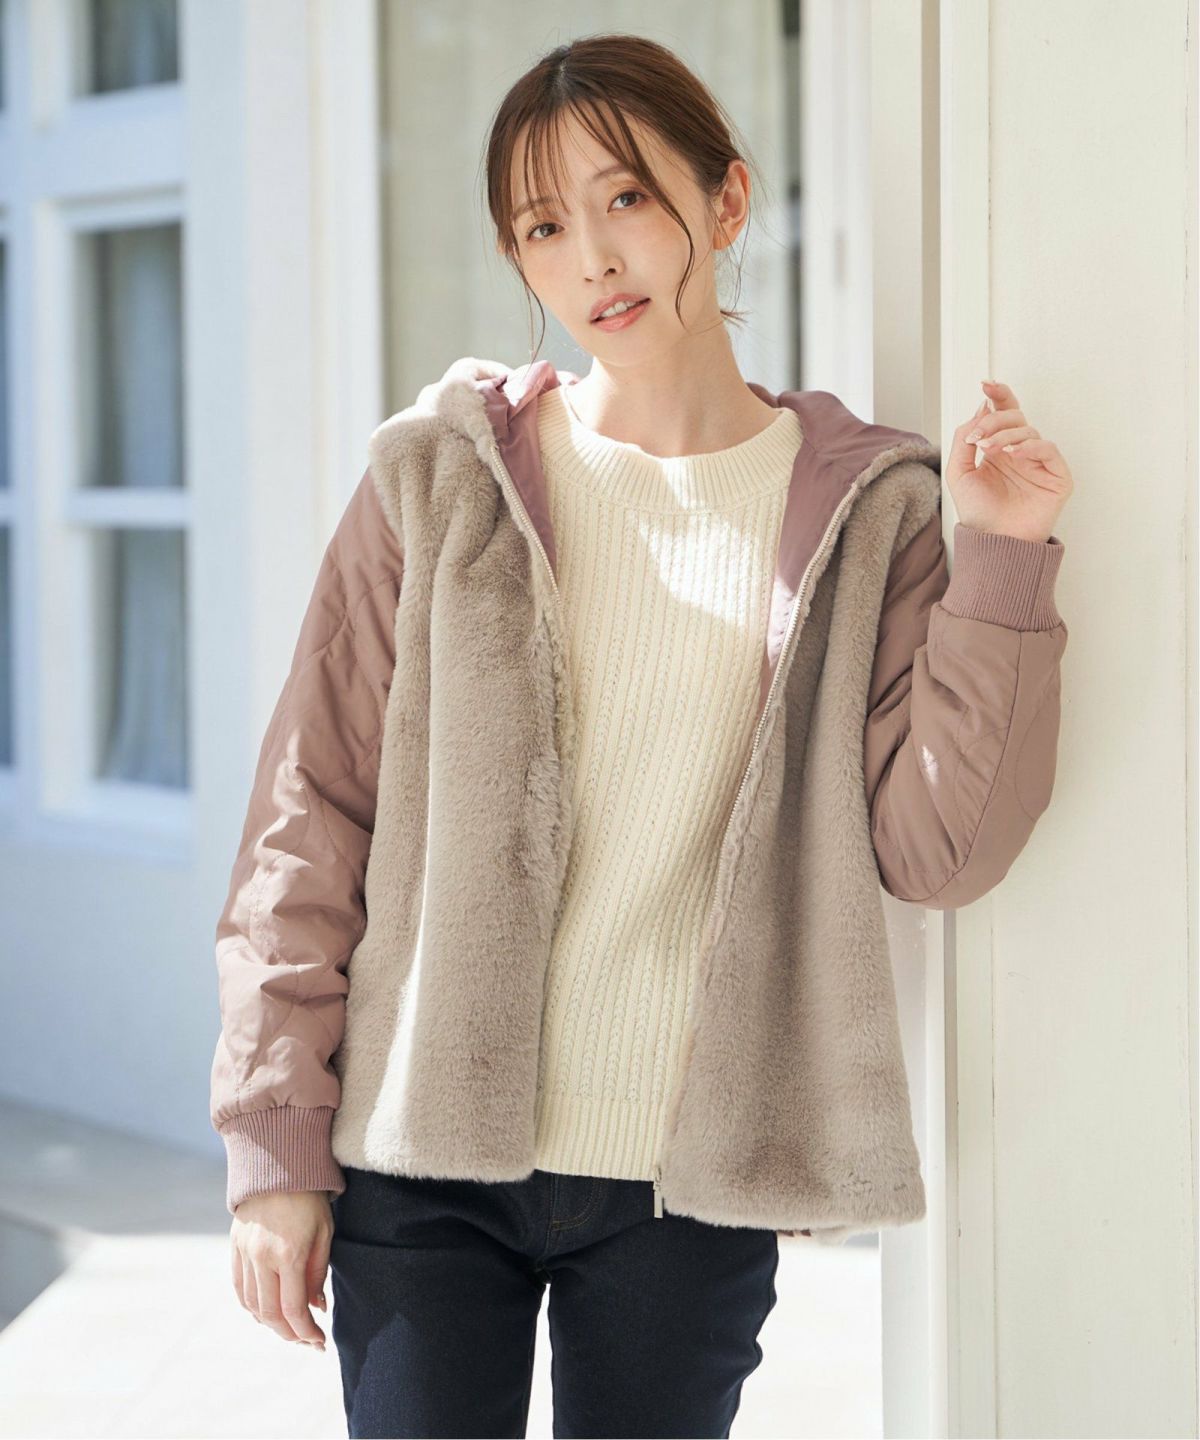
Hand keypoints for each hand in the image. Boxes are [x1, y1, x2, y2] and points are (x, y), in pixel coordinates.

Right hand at [231, 1190, 332, 1350]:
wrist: (278, 1164)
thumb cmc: (309, 1198)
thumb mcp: (325, 1232)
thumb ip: (319, 1273)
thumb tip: (316, 1308)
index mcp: (289, 1254)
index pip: (293, 1310)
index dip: (306, 1332)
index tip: (319, 1341)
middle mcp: (262, 1257)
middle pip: (269, 1315)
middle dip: (289, 1335)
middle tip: (305, 1340)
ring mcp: (245, 1253)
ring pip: (252, 1305)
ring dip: (270, 1324)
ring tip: (289, 1327)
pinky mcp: (235, 1247)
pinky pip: (240, 1288)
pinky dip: (252, 1306)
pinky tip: (266, 1311)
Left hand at [946, 379, 1073, 542]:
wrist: (994, 542)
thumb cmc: (978, 512)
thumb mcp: (959, 472)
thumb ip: (964, 438)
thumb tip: (981, 407)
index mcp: (999, 448)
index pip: (1003, 413)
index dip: (998, 395)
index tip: (986, 384)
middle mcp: (1020, 451)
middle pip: (1015, 417)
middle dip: (994, 421)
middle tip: (977, 437)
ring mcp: (1039, 462)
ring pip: (1028, 431)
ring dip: (1005, 435)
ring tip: (987, 450)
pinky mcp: (1056, 476)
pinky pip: (1047, 449)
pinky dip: (1029, 446)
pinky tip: (1012, 454)